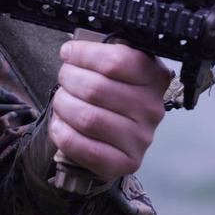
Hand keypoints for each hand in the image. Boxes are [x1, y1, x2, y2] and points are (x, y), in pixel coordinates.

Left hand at [48, 39, 169, 180]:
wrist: (118, 137)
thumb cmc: (113, 96)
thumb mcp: (117, 69)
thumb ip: (100, 56)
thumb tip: (71, 51)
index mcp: (154, 77)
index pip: (116, 60)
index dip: (83, 54)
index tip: (68, 53)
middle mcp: (151, 108)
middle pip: (96, 89)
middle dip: (69, 79)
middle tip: (64, 78)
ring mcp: (140, 138)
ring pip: (87, 118)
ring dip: (64, 106)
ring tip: (62, 101)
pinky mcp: (125, 163)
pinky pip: (85, 149)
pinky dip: (64, 134)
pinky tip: (60, 125)